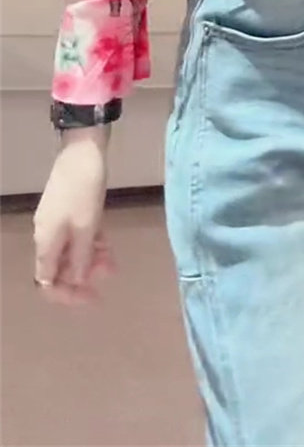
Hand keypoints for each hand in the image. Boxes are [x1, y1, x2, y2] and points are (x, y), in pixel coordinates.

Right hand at [33, 129, 114, 304]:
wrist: (82, 151)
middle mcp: (46, 235)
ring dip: (91, 259)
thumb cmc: (83, 190)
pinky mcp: (67, 210)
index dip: (67, 295)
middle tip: (109, 273)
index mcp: (46, 242)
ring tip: (113, 260)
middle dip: (84, 275)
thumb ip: (81, 257)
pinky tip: (107, 243)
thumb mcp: (86, 227)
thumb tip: (78, 279)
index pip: (47, 283)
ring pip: (71, 251)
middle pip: (60, 268)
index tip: (92, 297)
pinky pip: (76, 236)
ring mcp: (56, 222)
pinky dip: (91, 242)